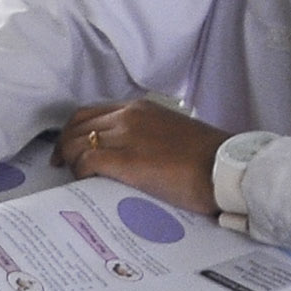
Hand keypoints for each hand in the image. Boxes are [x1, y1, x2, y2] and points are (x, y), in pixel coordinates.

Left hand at [56, 99, 229, 214]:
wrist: (227, 169)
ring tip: (75, 177)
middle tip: (62, 165)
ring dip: (71, 160)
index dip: (74, 131)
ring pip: (78, 142)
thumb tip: (131, 154)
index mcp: (140, 108)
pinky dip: (81, 171)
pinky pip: (88, 161)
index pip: (91, 113)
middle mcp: (129, 116)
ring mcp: (127, 136)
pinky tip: (86, 181)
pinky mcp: (127, 160)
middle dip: (65, 146)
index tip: (69, 148)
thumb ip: (147, 137)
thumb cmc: (209, 158)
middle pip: (78, 125)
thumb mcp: (172, 135)